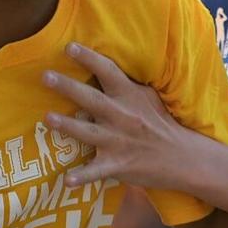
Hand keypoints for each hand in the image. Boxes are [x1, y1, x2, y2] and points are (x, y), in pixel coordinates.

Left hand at [42, 43, 191, 188]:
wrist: (182, 157)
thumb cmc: (160, 123)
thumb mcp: (147, 97)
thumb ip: (125, 85)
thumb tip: (99, 68)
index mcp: (130, 96)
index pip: (108, 71)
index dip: (89, 58)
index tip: (69, 46)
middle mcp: (122, 116)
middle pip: (91, 99)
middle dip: (68, 87)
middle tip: (45, 76)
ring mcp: (119, 141)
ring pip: (88, 133)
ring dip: (67, 126)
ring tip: (47, 119)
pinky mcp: (118, 165)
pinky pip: (97, 172)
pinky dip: (82, 177)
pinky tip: (66, 181)